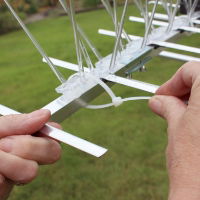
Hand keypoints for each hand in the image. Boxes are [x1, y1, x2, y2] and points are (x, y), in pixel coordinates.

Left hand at [0, 109, 60, 199]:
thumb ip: (19, 122)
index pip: (54, 138)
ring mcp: (17, 176)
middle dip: (28, 145)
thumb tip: (46, 114)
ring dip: (7, 160)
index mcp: (27, 140)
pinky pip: (5, 183)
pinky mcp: (4, 191)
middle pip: (52, 152)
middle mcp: (27, 157)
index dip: (53, 135)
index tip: (44, 132)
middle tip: (5, 142)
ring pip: (31, 171)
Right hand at [149, 61, 199, 199]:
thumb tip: (158, 100)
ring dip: (195, 100)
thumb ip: (168, 107)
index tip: (162, 95)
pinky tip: (194, 123)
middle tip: (168, 103)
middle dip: (184, 89)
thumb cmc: (192, 167)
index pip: (191, 69)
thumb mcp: (176, 128)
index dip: (173, 81)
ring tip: (179, 115)